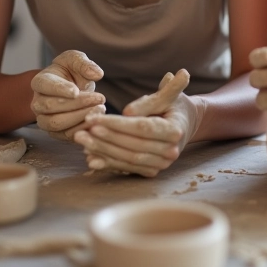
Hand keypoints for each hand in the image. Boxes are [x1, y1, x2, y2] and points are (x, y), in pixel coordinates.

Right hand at [30, 50, 105, 140]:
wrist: (71, 87)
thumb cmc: (71, 71)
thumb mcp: (76, 60)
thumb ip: (84, 64)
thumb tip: (97, 74)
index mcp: (40, 81)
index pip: (45, 86)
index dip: (60, 89)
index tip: (76, 91)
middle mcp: (38, 102)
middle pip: (51, 106)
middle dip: (77, 103)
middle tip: (100, 98)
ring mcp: (44, 119)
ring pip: (56, 123)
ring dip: (80, 117)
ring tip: (101, 108)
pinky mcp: (55, 132)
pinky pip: (65, 135)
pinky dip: (82, 129)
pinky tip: (96, 120)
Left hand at [74, 92, 204, 176]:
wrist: (185, 123)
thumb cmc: (174, 105)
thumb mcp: (168, 96)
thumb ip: (150, 100)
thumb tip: (128, 111)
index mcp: (175, 130)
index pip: (141, 128)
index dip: (116, 124)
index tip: (93, 119)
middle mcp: (170, 151)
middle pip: (133, 146)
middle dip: (105, 138)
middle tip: (81, 130)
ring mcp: (161, 164)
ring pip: (128, 159)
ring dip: (102, 151)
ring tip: (81, 141)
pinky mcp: (152, 171)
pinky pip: (127, 168)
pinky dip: (108, 163)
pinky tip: (90, 157)